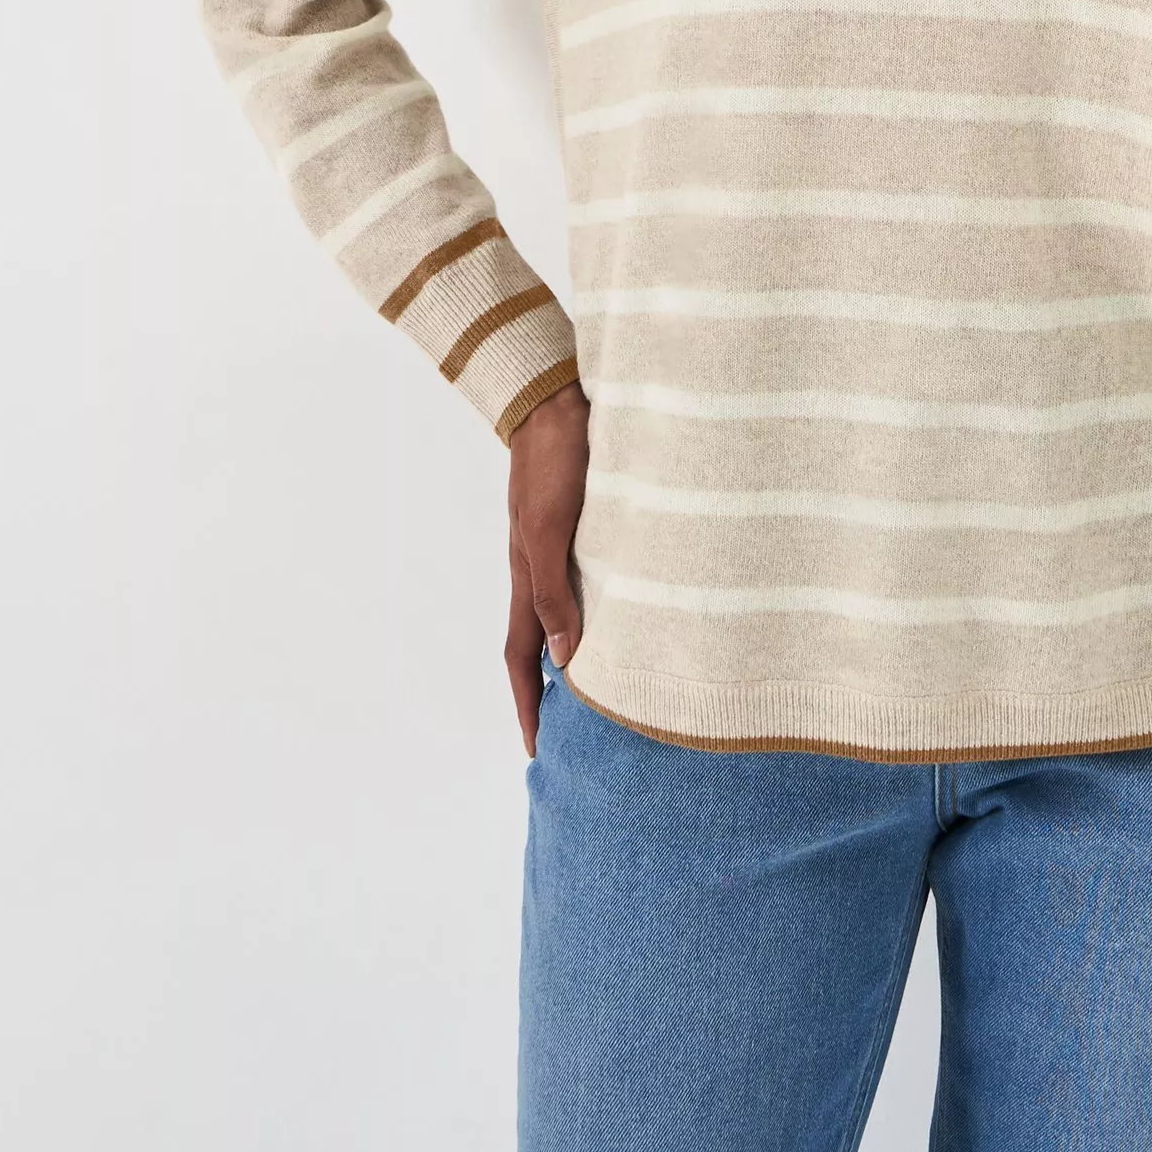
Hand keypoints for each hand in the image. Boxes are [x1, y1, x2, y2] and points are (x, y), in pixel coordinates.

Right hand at [504, 380, 589, 754]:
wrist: (557, 401)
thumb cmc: (554, 464)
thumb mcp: (550, 532)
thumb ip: (555, 593)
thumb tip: (564, 661)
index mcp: (527, 579)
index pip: (523, 659)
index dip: (528, 706)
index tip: (537, 750)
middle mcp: (541, 570)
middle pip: (542, 645)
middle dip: (553, 693)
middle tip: (577, 735)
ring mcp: (560, 548)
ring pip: (567, 615)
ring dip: (579, 654)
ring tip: (607, 689)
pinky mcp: (583, 526)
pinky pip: (588, 584)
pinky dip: (600, 612)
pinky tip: (628, 616)